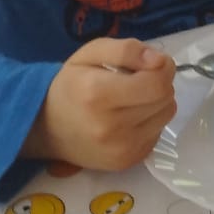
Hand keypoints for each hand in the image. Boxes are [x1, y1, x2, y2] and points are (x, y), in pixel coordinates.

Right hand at [23, 37, 177, 169]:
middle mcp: (110, 127)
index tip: (150, 63)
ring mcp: (119, 150)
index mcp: (98, 94)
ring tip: (133, 99)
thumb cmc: (71, 84)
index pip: (157, 83)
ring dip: (157, 102)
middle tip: (139, 80)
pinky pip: (158, 134)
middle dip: (159, 82)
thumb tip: (159, 60)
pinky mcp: (126, 162)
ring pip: (166, 115)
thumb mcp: (91, 53)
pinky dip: (150, 121)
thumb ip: (127, 50)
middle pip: (165, 98)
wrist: (46, 128)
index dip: (162, 67)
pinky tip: (130, 118)